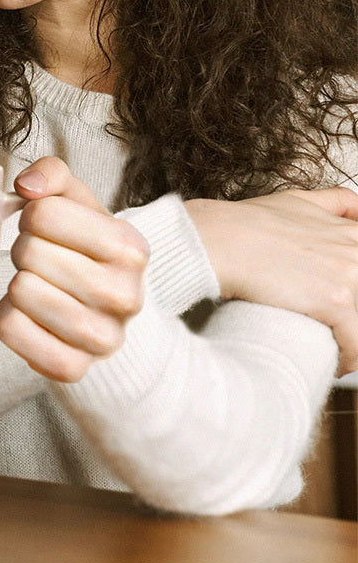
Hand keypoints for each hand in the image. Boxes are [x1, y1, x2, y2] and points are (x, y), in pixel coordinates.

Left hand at [0, 157, 148, 382]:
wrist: (106, 310)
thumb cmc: (83, 247)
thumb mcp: (77, 202)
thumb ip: (53, 174)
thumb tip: (26, 185)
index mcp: (130, 247)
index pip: (42, 214)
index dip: (31, 215)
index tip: (43, 227)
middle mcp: (125, 296)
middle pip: (28, 253)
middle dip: (24, 249)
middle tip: (38, 259)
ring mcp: (102, 339)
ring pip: (20, 291)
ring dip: (16, 283)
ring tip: (36, 284)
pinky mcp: (73, 368)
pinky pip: (10, 329)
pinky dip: (7, 316)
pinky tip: (27, 313)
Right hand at [186, 188, 357, 375]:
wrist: (218, 240)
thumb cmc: (243, 223)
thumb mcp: (293, 200)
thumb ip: (331, 202)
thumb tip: (354, 206)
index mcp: (348, 231)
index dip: (351, 285)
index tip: (343, 298)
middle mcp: (354, 249)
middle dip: (351, 312)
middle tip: (333, 324)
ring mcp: (349, 274)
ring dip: (351, 337)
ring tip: (335, 349)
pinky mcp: (336, 301)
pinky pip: (356, 344)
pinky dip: (348, 359)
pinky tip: (334, 362)